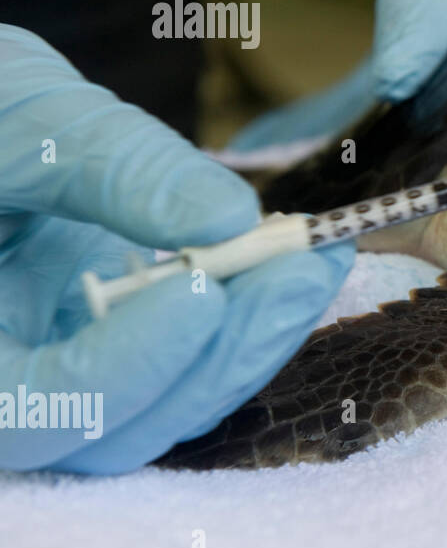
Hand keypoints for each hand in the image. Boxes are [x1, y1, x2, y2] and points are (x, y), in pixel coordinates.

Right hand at [0, 25, 353, 472]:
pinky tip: (294, 258)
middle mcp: (12, 379)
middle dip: (222, 353)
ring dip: (253, 335)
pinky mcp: (121, 342)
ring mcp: (69, 368)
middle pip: (124, 426)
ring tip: (316, 257)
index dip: (126, 367)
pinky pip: (190, 358)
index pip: (38, 408)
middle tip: (303, 273)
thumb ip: (114, 168)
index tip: (203, 294)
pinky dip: (246, 315)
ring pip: (170, 402)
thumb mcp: (22, 120)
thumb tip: (232, 218)